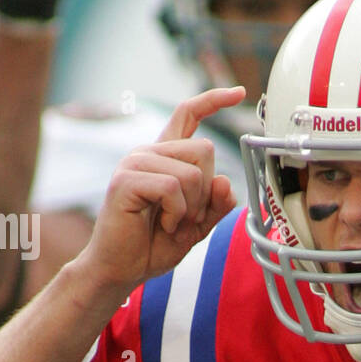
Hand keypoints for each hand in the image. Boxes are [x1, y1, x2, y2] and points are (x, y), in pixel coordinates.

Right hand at [80, 87, 243, 294]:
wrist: (122, 269)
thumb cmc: (153, 246)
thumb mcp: (198, 225)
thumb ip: (216, 204)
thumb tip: (225, 181)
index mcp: (166, 158)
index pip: (188, 115)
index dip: (214, 101)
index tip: (238, 92)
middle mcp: (150, 152)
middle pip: (205, 150)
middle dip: (206, 192)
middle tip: (186, 217)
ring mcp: (136, 163)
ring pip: (192, 173)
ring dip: (191, 208)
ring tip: (170, 222)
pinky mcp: (127, 179)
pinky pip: (173, 187)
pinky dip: (175, 213)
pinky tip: (160, 223)